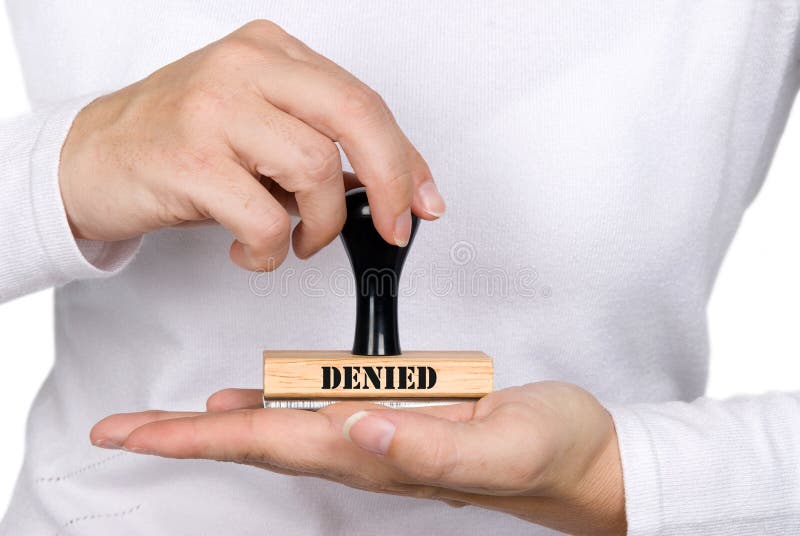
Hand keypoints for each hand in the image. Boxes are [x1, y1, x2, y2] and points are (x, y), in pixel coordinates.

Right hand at [59, 20, 443, 269]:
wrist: (90, 158)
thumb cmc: (182, 144)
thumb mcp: (258, 126)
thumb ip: (319, 143)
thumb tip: (392, 188)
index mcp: (271, 52)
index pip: (362, 101)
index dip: (406, 158)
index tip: (424, 202)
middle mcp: (245, 67)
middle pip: (354, 117)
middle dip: (391, 183)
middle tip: (393, 228)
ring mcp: (214, 109)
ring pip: (315, 170)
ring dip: (320, 225)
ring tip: (295, 238)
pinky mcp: (189, 160)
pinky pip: (265, 219)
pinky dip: (271, 251)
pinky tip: (251, 250)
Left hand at [91, 382, 625, 534]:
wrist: (578, 456)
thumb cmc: (545, 451)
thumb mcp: (498, 445)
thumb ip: (425, 447)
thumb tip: (355, 427)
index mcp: (375, 453)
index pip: (267, 445)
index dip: (194, 441)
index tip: (135, 435)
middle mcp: (364, 447)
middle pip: (255, 441)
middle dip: (181, 437)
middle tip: (122, 429)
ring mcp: (376, 433)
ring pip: (277, 427)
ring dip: (214, 426)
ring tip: (164, 424)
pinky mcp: (396, 415)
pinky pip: (314, 411)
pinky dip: (270, 407)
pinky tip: (250, 403)